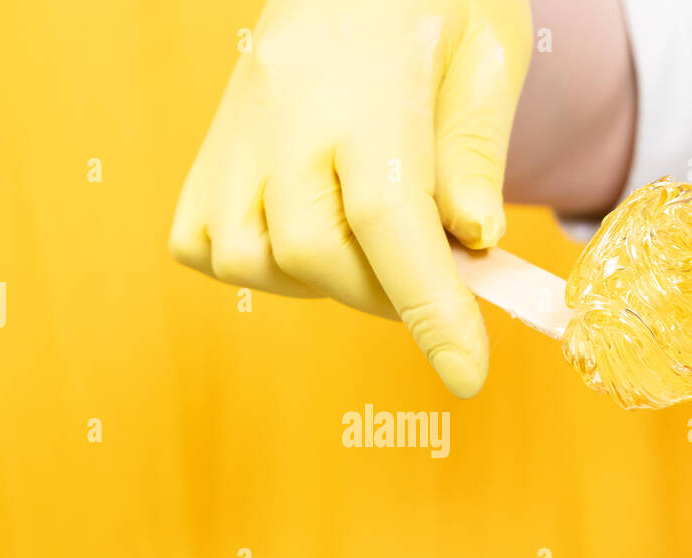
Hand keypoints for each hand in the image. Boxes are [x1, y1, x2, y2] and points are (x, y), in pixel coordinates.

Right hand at [169, 0, 532, 397]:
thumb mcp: (488, 51)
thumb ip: (477, 150)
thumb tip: (473, 240)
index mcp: (365, 85)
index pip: (389, 217)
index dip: (429, 306)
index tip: (466, 373)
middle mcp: (283, 112)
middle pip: (312, 251)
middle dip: (383, 292)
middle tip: (430, 275)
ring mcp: (234, 133)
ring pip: (250, 259)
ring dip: (321, 279)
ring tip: (370, 244)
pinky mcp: (208, 151)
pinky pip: (203, 243)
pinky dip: (256, 263)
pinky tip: (308, 234)